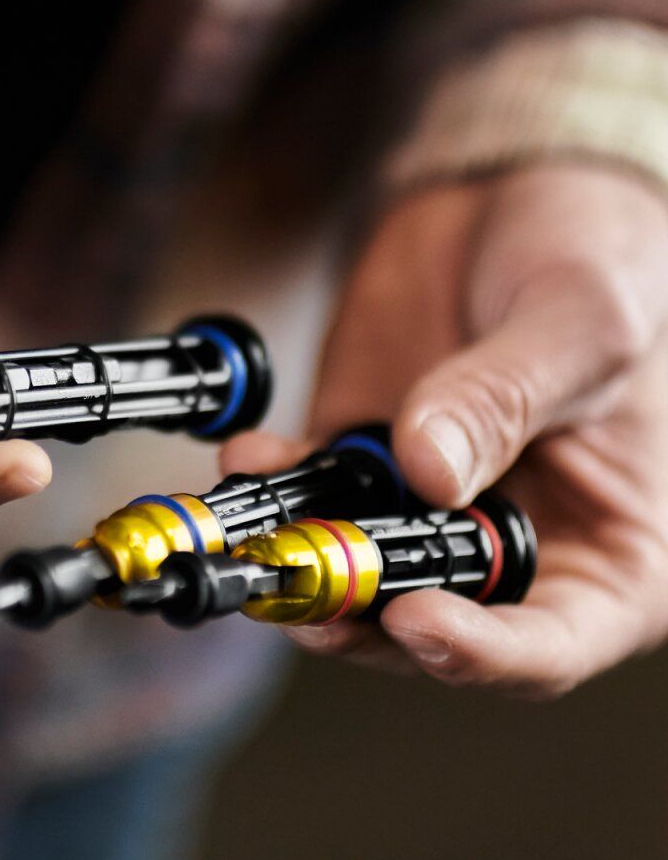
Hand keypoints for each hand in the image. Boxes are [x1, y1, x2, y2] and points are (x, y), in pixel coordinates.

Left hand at [223, 165, 667, 697]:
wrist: (512, 204)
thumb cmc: (593, 261)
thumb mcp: (580, 321)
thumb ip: (507, 398)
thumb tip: (429, 472)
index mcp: (609, 552)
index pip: (551, 643)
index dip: (482, 654)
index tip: (416, 620)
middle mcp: (510, 549)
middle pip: (433, 620)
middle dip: (361, 613)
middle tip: (307, 579)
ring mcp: (425, 508)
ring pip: (355, 572)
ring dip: (301, 558)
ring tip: (263, 523)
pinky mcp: (360, 460)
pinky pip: (309, 492)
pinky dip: (273, 484)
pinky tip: (251, 456)